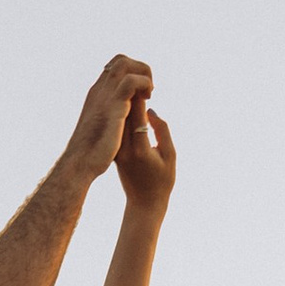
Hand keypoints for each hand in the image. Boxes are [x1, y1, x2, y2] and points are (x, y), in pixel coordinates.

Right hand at [60, 54, 154, 184]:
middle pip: (120, 60)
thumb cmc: (88, 154)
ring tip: (149, 95)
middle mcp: (99, 90)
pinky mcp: (114, 106)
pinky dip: (144, 84)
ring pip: (125, 64)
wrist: (79, 164)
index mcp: (96, 95)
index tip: (141, 92)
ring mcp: (105, 96)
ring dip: (142, 74)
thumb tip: (119, 117)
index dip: (131, 73)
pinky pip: (132, 81)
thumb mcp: (99, 130)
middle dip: (139, 69)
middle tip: (147, 91)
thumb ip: (109, 118)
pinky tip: (147, 101)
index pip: (114, 69)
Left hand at [115, 95, 174, 215]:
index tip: (145, 85)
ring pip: (117, 120)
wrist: (143, 205)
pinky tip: (125, 102)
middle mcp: (123, 149)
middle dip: (129, 95)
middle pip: (122, 114)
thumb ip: (163, 131)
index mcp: (139, 149)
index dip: (139, 97)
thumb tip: (151, 110)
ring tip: (132, 88)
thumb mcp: (170, 156)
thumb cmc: (162, 182)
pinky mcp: (114, 152)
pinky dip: (121, 114)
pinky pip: (116, 127)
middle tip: (138, 80)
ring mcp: (116, 151)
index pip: (136, 116)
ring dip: (123, 102)